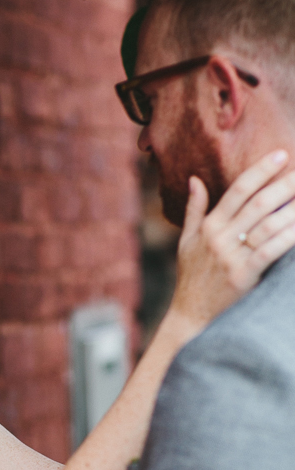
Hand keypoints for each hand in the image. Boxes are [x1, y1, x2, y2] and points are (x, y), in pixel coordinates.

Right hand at [168, 150, 294, 327]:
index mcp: (208, 226)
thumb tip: (195, 179)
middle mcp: (219, 238)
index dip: (260, 171)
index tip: (281, 154)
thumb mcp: (186, 241)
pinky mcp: (243, 276)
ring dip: (293, 209)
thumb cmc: (191, 277)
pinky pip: (270, 252)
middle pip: (258, 203)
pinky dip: (288, 238)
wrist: (189, 315)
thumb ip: (194, 210)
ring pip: (269, 226)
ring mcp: (231, 257)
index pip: (237, 190)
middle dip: (285, 184)